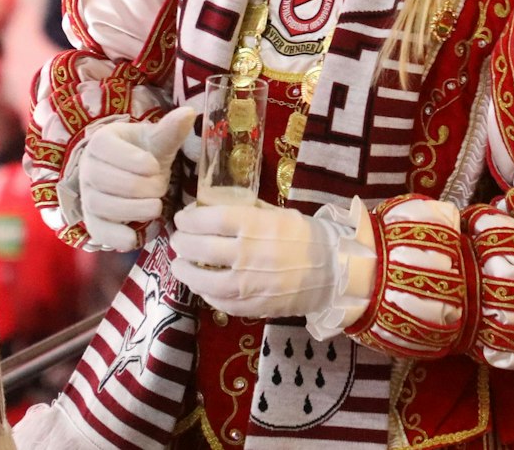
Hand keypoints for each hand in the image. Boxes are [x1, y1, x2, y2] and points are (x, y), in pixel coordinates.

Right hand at [77, 106, 197, 250]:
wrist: (138, 178)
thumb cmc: (147, 155)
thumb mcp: (159, 142)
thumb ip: (170, 131)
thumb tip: (190, 112)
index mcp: (101, 142)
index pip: (104, 147)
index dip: (129, 159)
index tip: (155, 166)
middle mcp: (88, 168)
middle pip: (102, 179)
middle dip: (135, 186)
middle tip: (160, 188)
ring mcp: (88, 196)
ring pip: (100, 205)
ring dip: (130, 209)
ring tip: (156, 207)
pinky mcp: (94, 221)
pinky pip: (97, 231)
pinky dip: (115, 237)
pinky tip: (134, 237)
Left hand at [170, 202, 348, 319]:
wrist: (335, 271)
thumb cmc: (306, 237)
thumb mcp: (277, 213)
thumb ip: (246, 211)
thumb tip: (212, 208)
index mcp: (255, 225)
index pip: (209, 219)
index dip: (190, 219)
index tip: (182, 218)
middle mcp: (248, 254)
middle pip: (200, 247)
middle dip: (182, 242)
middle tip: (178, 239)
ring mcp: (249, 284)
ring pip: (203, 279)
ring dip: (185, 271)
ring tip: (180, 264)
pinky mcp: (253, 306)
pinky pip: (220, 301)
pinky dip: (205, 292)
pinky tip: (202, 285)